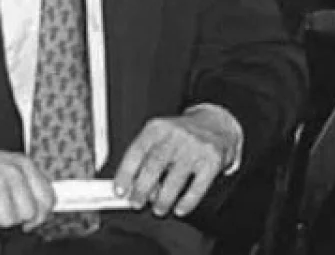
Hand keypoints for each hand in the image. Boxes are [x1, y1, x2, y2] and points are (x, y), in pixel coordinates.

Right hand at [0, 142, 55, 230]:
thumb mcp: (5, 171)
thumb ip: (23, 188)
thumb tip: (35, 214)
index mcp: (27, 165)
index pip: (49, 198)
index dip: (39, 215)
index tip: (26, 220)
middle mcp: (21, 166)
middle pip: (38, 208)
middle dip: (23, 219)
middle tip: (7, 214)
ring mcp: (8, 171)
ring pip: (25, 212)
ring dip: (9, 218)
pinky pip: (7, 210)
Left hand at [113, 107, 239, 217]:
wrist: (215, 124)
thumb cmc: (181, 134)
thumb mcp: (160, 134)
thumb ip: (144, 156)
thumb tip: (130, 184)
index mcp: (157, 128)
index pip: (137, 151)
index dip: (126, 172)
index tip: (119, 190)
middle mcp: (175, 136)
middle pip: (154, 165)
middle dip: (142, 188)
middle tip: (136, 203)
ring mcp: (195, 148)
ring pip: (175, 179)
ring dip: (163, 199)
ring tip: (158, 209)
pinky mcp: (212, 161)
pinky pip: (198, 186)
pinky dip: (187, 202)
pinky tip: (179, 209)